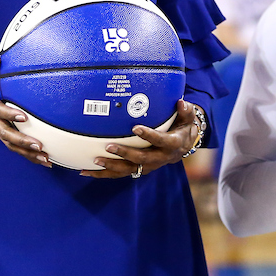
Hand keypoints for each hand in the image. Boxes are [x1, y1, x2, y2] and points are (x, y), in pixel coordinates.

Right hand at [0, 53, 50, 166]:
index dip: (8, 114)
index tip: (24, 117)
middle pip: (4, 132)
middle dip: (21, 140)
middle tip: (39, 145)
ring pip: (10, 144)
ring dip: (27, 153)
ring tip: (46, 158)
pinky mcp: (2, 132)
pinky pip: (14, 146)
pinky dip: (28, 155)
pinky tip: (45, 159)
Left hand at [82, 99, 199, 178]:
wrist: (184, 145)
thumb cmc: (183, 126)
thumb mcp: (188, 117)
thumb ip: (185, 110)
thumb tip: (179, 102)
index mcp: (172, 144)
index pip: (160, 140)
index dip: (149, 135)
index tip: (136, 127)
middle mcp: (160, 158)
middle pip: (141, 159)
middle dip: (125, 154)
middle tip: (108, 146)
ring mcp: (149, 166)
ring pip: (129, 170)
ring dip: (111, 167)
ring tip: (95, 161)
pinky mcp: (139, 169)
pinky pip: (121, 173)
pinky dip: (104, 174)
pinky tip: (87, 171)